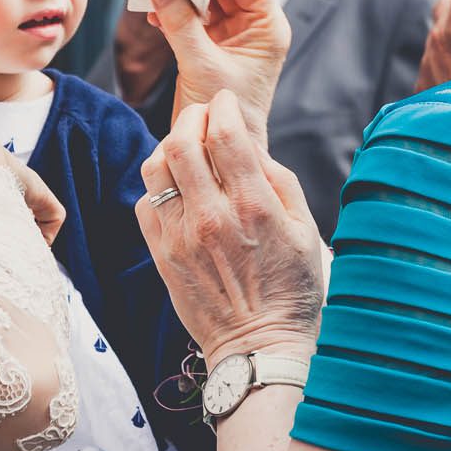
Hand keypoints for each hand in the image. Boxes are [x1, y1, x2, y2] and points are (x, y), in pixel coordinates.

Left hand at [137, 92, 325, 369]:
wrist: (259, 348)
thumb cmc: (291, 288)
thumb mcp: (306, 229)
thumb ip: (279, 181)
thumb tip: (251, 147)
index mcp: (254, 206)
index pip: (227, 134)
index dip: (225, 107)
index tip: (227, 102)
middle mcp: (212, 217)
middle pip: (182, 141)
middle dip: (192, 115)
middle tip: (204, 113)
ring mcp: (181, 237)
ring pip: (156, 167)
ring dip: (170, 145)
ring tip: (186, 147)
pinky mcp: (161, 256)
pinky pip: (145, 203)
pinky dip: (158, 185)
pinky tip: (177, 188)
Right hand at [148, 0, 290, 142]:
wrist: (218, 152)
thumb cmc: (224, 116)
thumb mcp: (202, 66)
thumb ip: (181, 24)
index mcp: (267, 25)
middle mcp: (253, 23)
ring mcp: (231, 31)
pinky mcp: (210, 42)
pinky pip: (191, 12)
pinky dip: (172, 9)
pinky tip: (154, 17)